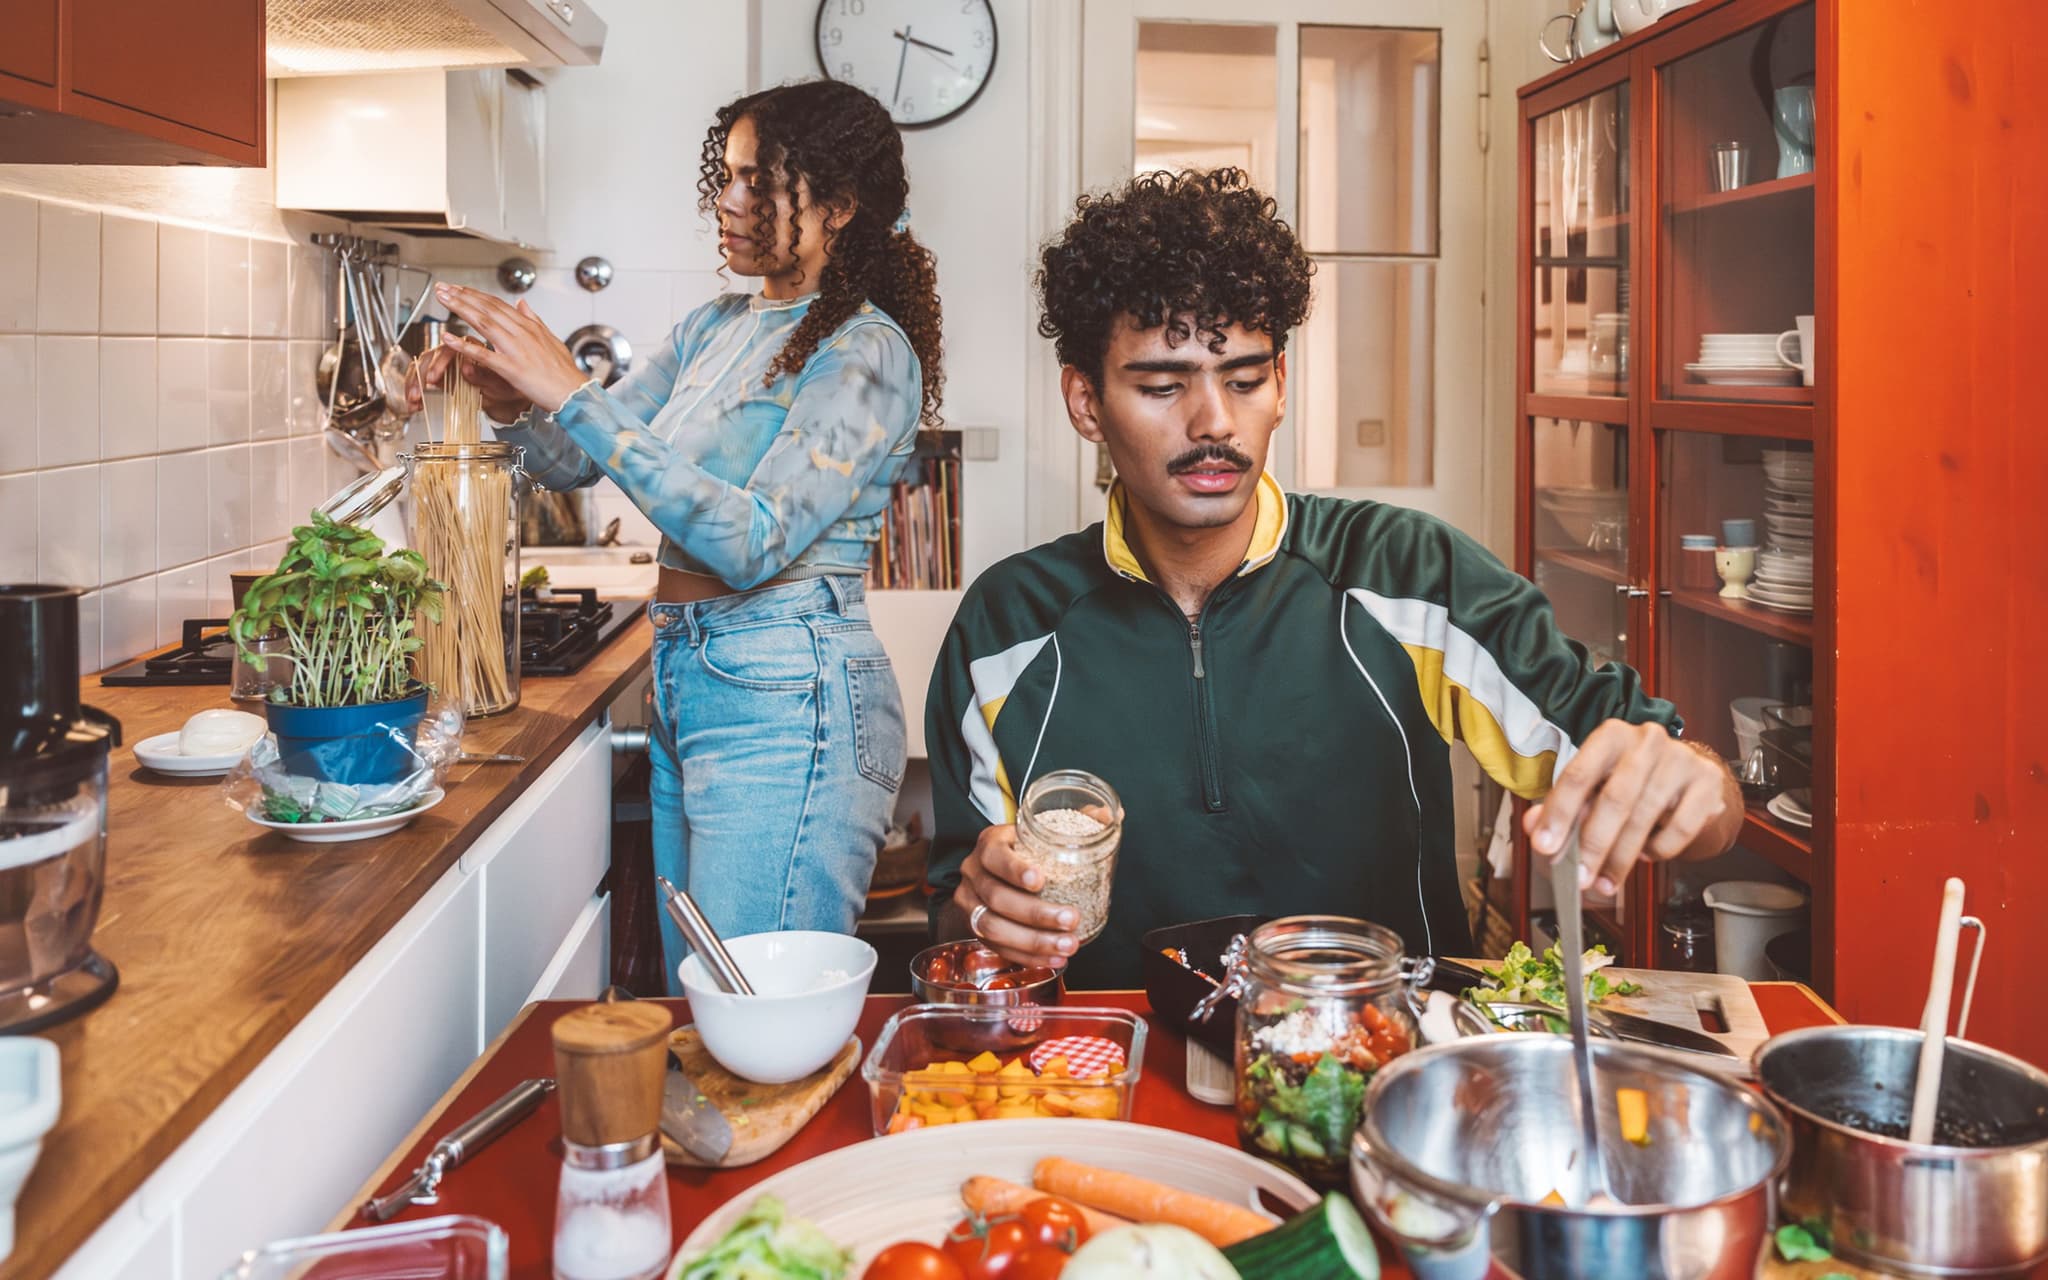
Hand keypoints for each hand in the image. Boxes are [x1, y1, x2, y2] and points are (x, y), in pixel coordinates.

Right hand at [400, 343, 532, 423]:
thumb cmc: (509, 386)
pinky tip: (414, 403)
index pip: (449, 349)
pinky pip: (422, 380)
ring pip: (422, 366)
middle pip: (430, 356)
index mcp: (473, 347)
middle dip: (421, 376)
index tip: (433, 380)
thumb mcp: (501, 384)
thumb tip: (467, 368)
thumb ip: (484, 376)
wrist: (512, 397)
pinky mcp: (441, 377)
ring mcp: (448, 364)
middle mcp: (458, 352)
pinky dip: (416, 391)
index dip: (439, 364)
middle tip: (419, 393)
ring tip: (414, 400)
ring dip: (414, 384)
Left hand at [428, 283, 587, 415]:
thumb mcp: (551, 339)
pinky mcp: (511, 368)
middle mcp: (521, 333)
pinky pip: (483, 355)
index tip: (458, 288)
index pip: (497, 304)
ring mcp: (515, 350)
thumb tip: (522, 303)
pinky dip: (465, 346)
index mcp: (529, 327)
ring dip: (460, 309)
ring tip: (443, 300)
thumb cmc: (564, 372)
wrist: (574, 393)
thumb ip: (534, 320)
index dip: (475, 294)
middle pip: (487, 308)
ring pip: (483, 323)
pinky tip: (449, 338)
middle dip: (462, 296)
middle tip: (442, 288)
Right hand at [950, 824, 1082, 970]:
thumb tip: (1111, 814)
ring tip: (1067, 945)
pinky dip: (1029, 957)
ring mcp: (970, 904)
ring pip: (994, 928)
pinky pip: (999, 948)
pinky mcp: (975, 929)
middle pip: (997, 898)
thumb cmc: (1021, 850)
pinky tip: (1054, 959)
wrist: (989, 872)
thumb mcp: (1039, 831)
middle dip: (1037, 914)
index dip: (1016, 870)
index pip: (995, 856)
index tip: (1041, 881)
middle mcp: (974, 874)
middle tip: (1070, 919)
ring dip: (1034, 942)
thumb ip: (1076, 821)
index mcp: (989, 845)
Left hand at [1524, 721, 1738, 895]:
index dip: (1559, 814)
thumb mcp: (1593, 786)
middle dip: (1594, 845)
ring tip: (1606, 881)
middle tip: (1580, 878)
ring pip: (1645, 817)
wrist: (1687, 775)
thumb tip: (1533, 826)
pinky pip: (1680, 828)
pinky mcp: (1707, 782)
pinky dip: (1659, 849)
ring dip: (1622, 858)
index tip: (1545, 846)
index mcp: (1610, 735)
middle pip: (1614, 799)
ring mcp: (1681, 759)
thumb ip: (1561, 805)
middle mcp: (1647, 740)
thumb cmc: (1632, 780)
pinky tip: (1646, 855)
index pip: (1578, 775)